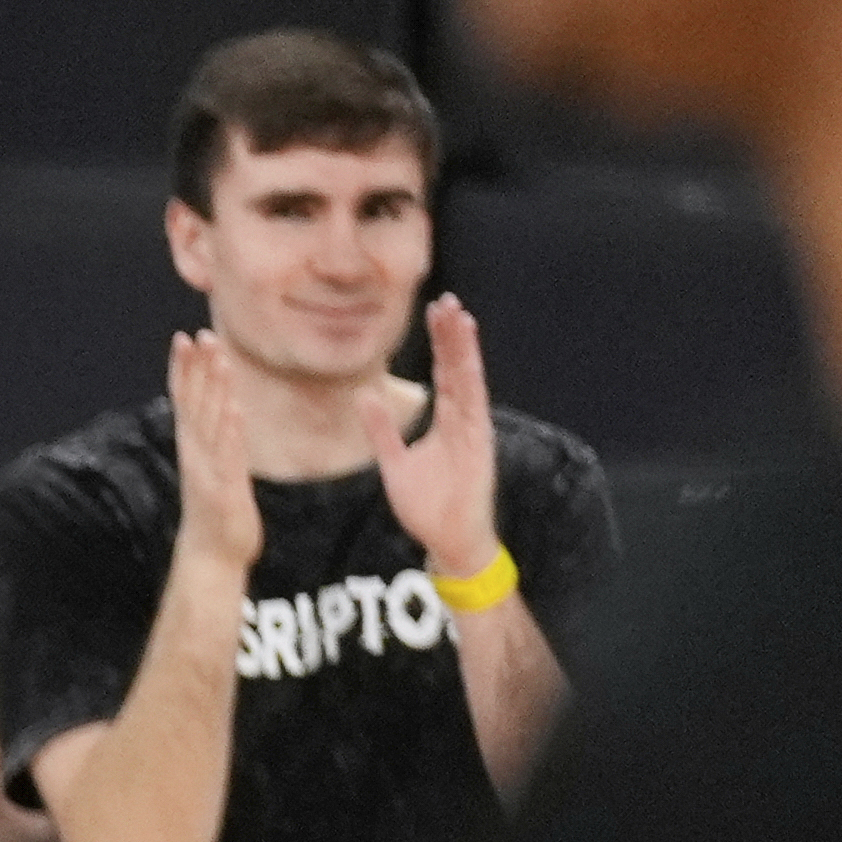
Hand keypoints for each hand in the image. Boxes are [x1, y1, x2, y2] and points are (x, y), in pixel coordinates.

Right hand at [165, 329, 262, 575]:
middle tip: (199, 334)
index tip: (186, 336)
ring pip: (210, 422)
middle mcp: (196, 455)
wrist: (212, 556)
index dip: (185, 368)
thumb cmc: (217, 513)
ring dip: (214, 390)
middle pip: (194, 403)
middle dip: (197, 368)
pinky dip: (230, 433)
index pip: (186, 399)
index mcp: (194, 447)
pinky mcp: (222, 490)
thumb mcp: (218, 469)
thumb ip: (220, 438)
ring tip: (219, 359)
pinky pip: (228, 456)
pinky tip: (235, 411)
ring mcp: (208, 471)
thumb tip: (226, 406)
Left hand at [367, 293, 504, 579]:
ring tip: (458, 315)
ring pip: (468, 381)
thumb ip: (381, 430)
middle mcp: (463, 420)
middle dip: (452, 335)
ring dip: (462, 349)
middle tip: (445, 300)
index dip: (438, 343)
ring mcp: (472, 431)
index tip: (433, 312)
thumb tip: (364, 396)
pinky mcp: (477, 445)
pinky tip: (466, 357)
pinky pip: (472, 407)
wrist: (448, 541)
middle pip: (457, 369)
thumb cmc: (427, 505)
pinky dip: (470, 381)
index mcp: (446, 422)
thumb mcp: (394, 462)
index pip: (442, 374)